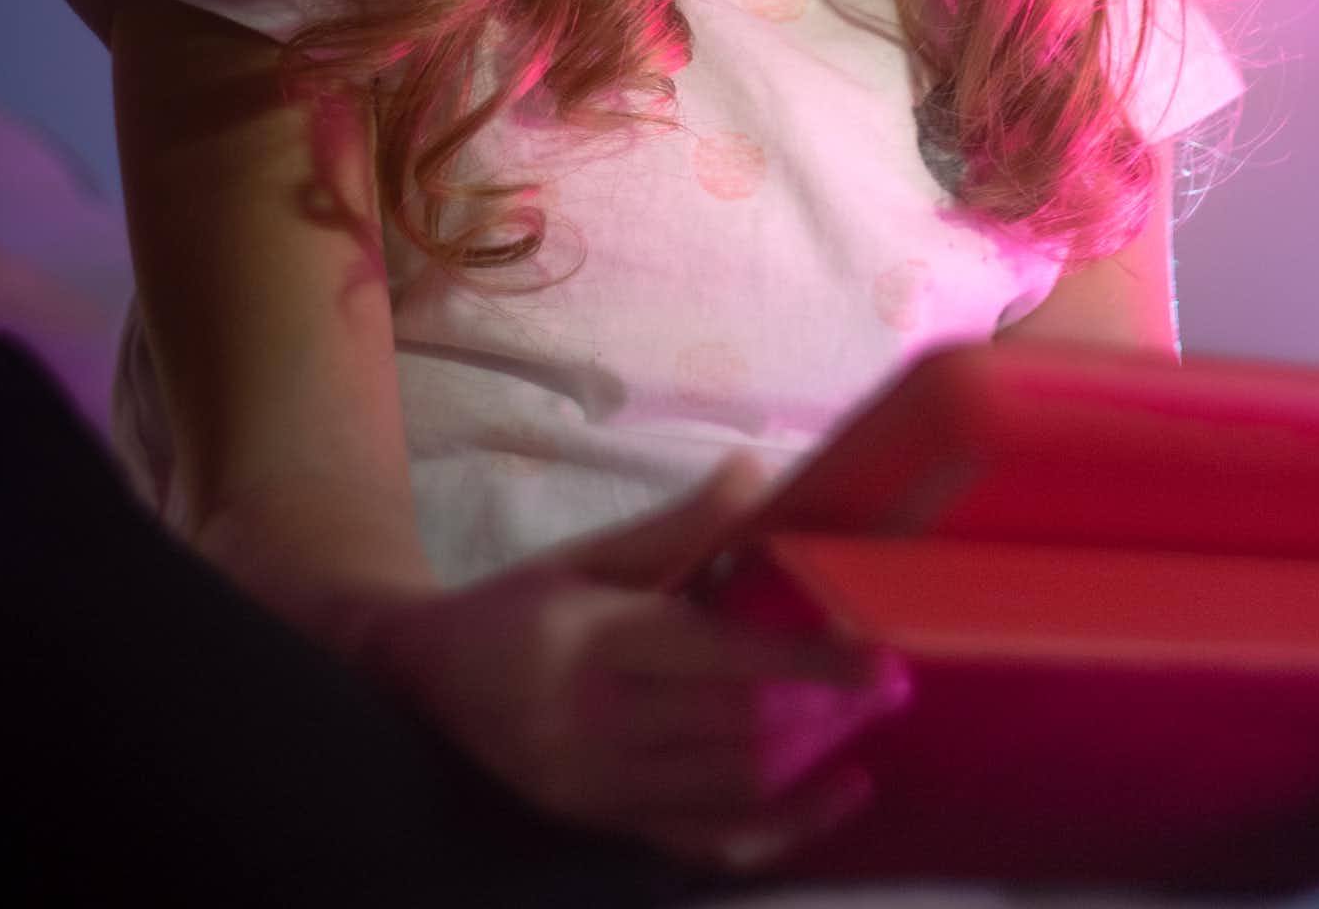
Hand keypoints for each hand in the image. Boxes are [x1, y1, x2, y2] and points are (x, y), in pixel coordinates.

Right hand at [354, 450, 912, 875]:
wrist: (426, 683)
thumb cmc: (517, 606)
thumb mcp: (585, 552)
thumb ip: (679, 527)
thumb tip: (759, 475)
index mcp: (588, 641)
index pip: (716, 654)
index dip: (807, 660)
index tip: (881, 659)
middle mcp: (590, 726)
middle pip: (733, 731)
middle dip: (823, 710)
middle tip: (892, 684)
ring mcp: (595, 792)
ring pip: (730, 789)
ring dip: (811, 759)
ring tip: (866, 720)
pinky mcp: (604, 828)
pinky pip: (706, 843)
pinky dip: (780, 828)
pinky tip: (835, 795)